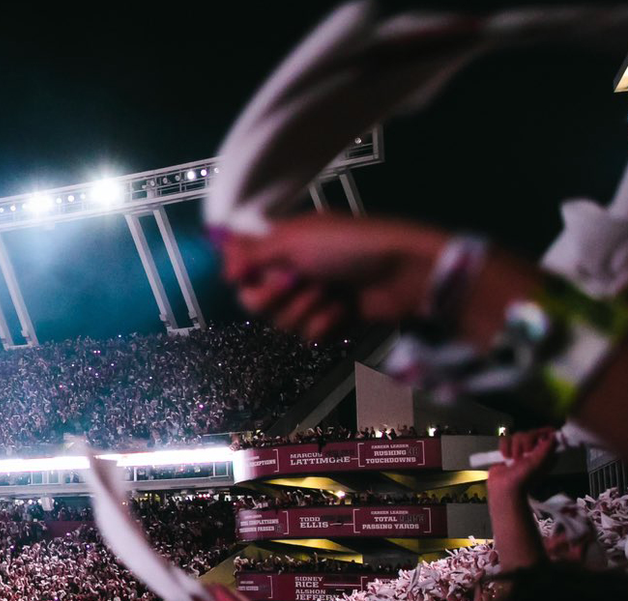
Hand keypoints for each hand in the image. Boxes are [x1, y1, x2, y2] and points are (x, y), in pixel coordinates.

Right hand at [222, 215, 449, 340]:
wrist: (404, 272)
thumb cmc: (351, 246)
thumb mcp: (296, 240)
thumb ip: (252, 253)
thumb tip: (223, 268)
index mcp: (282, 243)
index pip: (241, 261)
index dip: (238, 271)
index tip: (243, 273)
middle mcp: (292, 269)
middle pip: (254, 298)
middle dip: (273, 295)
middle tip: (295, 282)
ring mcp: (311, 296)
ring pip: (281, 320)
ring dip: (304, 308)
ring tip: (330, 294)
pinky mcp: (330, 320)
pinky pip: (308, 333)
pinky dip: (325, 323)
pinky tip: (342, 310)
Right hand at [487, 428, 558, 494]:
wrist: (504, 486)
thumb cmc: (523, 478)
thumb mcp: (538, 463)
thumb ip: (547, 448)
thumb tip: (553, 434)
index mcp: (545, 453)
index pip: (547, 435)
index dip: (543, 434)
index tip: (537, 438)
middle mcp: (534, 450)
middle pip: (530, 433)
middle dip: (524, 443)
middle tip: (523, 455)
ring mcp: (520, 449)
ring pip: (517, 435)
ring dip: (514, 448)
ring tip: (513, 460)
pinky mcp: (507, 449)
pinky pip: (505, 438)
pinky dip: (504, 447)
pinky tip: (505, 457)